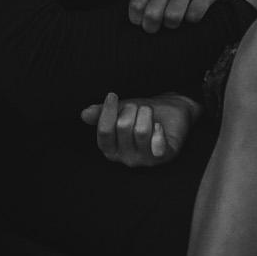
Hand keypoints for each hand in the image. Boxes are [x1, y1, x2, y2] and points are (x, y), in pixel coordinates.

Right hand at [79, 91, 198, 166]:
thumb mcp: (119, 111)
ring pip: (141, 131)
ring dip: (146, 113)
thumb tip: (84, 114)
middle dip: (131, 109)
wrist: (172, 110)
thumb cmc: (141, 114)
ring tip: (149, 113)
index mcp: (111, 150)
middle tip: (138, 108)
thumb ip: (101, 114)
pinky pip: (159, 146)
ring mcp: (145, 160)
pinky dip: (158, 130)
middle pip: (123, 127)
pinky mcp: (165, 156)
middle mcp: (126, 159)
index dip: (107, 111)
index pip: (104, 132)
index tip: (113, 95)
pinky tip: (159, 125)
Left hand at [128, 0, 229, 32]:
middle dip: (155, 27)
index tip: (146, 22)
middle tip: (161, 25)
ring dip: (174, 24)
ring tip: (178, 18)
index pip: (136, 7)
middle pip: (151, 15)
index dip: (139, 21)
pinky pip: (193, 17)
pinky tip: (193, 12)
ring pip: (172, 18)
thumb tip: (138, 25)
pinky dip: (193, 20)